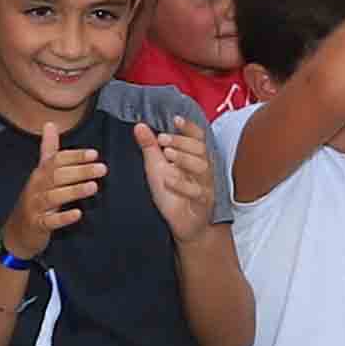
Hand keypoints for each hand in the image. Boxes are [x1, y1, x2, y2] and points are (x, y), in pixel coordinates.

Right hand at [0, 123, 105, 259]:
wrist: (17, 232)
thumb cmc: (35, 199)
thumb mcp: (41, 174)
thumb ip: (49, 150)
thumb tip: (50, 123)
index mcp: (40, 174)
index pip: (56, 160)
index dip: (74, 156)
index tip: (94, 153)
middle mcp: (36, 187)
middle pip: (57, 176)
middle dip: (80, 171)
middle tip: (102, 168)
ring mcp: (35, 206)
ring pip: (53, 196)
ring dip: (74, 191)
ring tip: (94, 187)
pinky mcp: (37, 225)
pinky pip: (50, 221)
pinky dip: (63, 217)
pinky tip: (78, 214)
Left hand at [135, 115, 216, 240]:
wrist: (184, 225)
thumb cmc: (172, 195)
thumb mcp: (157, 168)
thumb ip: (150, 147)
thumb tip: (139, 126)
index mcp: (194, 158)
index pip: (198, 138)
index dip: (189, 128)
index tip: (176, 119)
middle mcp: (203, 169)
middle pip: (201, 149)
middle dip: (182, 142)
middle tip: (162, 139)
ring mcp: (205, 186)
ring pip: (202, 167)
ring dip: (184, 158)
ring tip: (167, 154)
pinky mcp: (203, 203)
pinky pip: (197, 191)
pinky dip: (182, 184)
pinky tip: (168, 179)